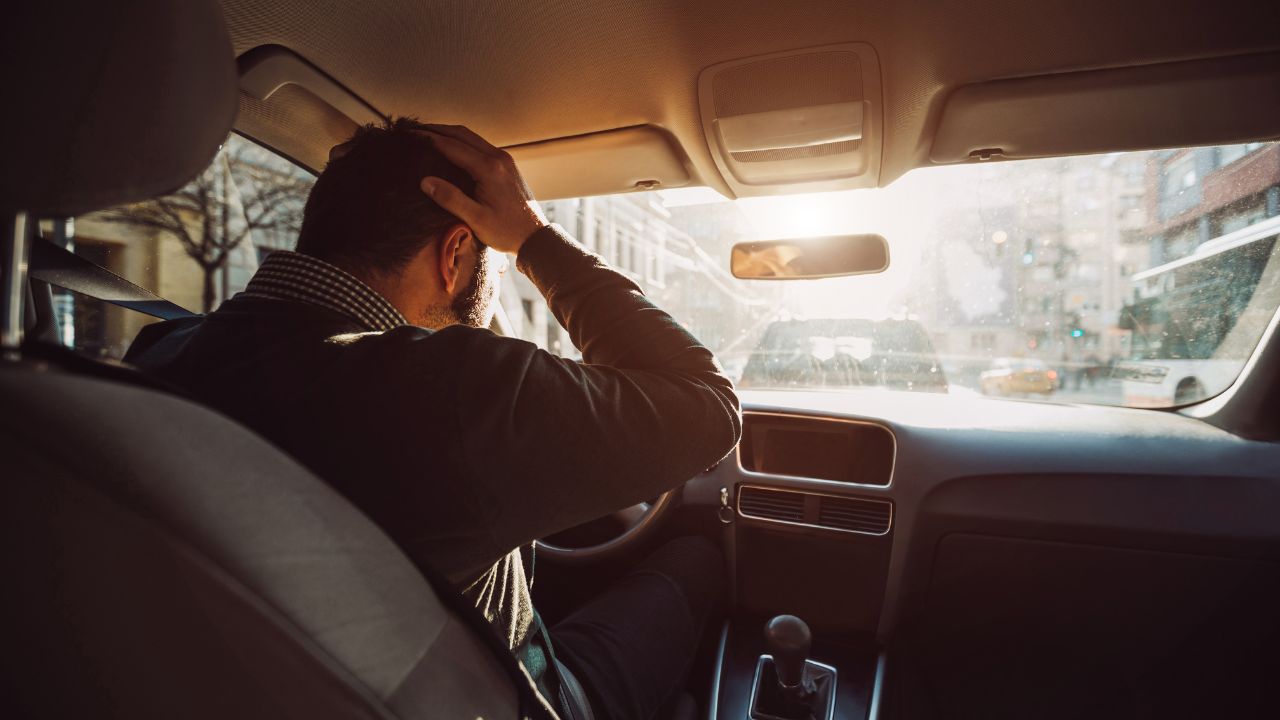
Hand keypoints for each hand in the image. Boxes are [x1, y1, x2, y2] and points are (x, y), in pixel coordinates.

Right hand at [417, 124, 547, 253]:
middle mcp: (498, 158)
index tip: (410, 134)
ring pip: (472, 138)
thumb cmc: (507, 231)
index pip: (452, 146)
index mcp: (489, 168)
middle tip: (415, 130)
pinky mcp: (507, 165)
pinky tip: (452, 149)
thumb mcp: (475, 219)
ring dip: (450, 134)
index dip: (428, 138)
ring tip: (429, 135)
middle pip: (462, 134)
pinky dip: (462, 143)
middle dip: (437, 130)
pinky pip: (481, 146)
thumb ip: (450, 198)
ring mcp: (505, 159)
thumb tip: (425, 181)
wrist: (535, 237)